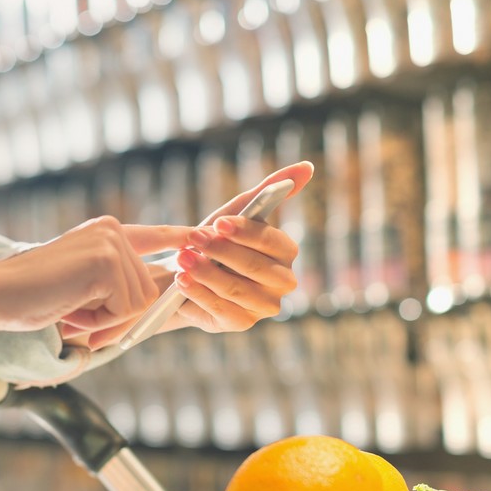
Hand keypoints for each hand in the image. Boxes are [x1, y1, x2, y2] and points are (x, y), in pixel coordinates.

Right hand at [0, 216, 190, 335]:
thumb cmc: (30, 296)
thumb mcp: (82, 286)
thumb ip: (115, 283)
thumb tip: (160, 291)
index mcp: (105, 231)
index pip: (155, 235)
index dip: (181, 238)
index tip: (204, 235)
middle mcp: (112, 230)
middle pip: (149, 288)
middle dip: (117, 314)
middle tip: (75, 311)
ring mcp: (110, 244)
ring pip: (139, 302)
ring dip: (105, 319)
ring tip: (69, 307)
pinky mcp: (106, 263)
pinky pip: (125, 310)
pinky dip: (97, 321)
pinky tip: (69, 308)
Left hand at [170, 161, 310, 334]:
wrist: (186, 271)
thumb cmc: (217, 240)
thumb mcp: (237, 213)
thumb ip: (270, 190)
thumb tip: (308, 167)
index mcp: (286, 252)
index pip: (271, 242)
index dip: (245, 232)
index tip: (218, 222)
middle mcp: (283, 282)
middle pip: (254, 268)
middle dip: (221, 251)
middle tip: (193, 239)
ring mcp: (264, 307)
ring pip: (236, 289)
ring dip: (206, 272)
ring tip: (182, 259)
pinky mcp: (241, 324)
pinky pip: (221, 310)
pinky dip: (199, 293)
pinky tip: (182, 281)